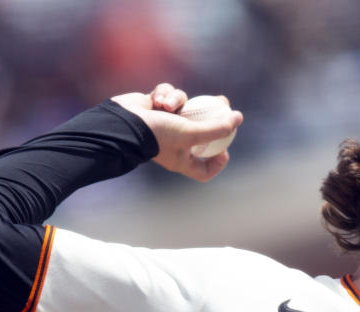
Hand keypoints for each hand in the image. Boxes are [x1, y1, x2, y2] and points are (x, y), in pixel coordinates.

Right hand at [111, 83, 242, 181]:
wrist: (121, 123)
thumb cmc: (157, 135)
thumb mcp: (191, 134)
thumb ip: (217, 128)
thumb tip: (238, 118)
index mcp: (182, 159)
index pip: (204, 169)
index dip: (218, 160)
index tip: (226, 147)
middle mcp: (175, 142)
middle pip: (202, 129)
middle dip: (212, 114)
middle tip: (222, 102)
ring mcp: (164, 123)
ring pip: (184, 105)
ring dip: (178, 100)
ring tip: (168, 105)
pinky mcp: (154, 105)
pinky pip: (168, 94)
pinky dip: (165, 94)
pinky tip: (157, 99)